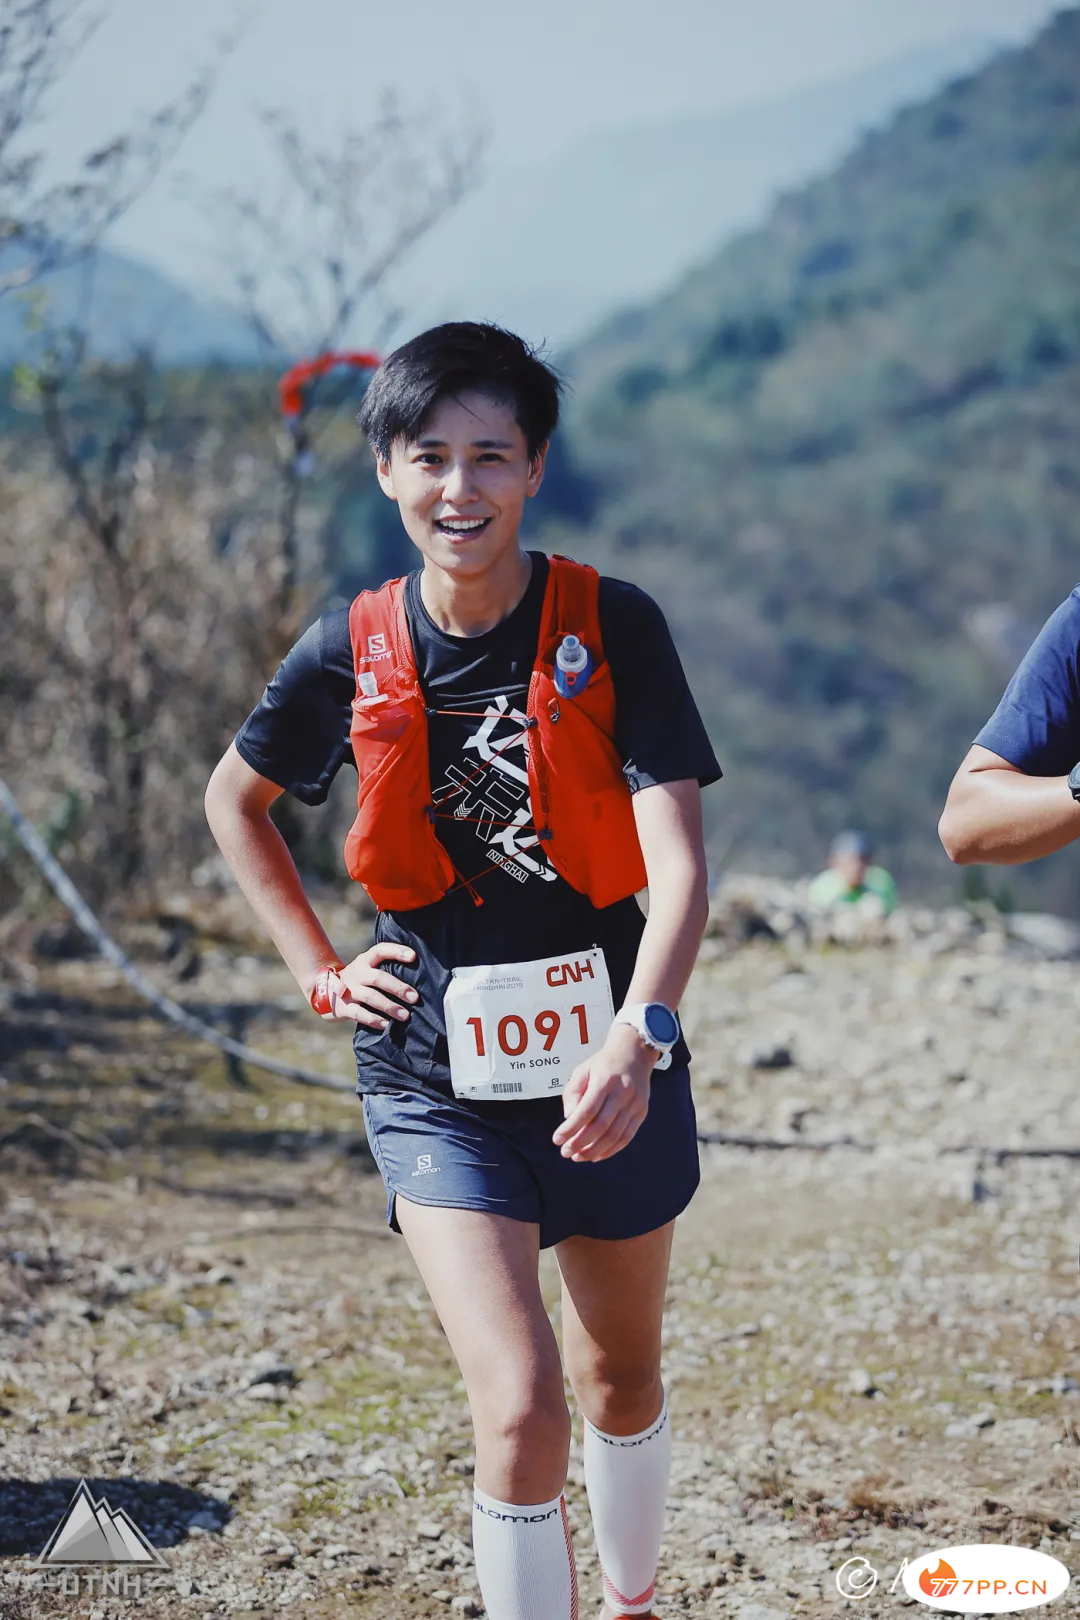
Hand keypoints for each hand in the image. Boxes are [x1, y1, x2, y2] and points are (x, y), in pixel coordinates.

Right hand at [308, 942, 417, 1029]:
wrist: (325, 991)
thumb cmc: (359, 981)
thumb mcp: (368, 969)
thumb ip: (385, 970)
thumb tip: (418, 977)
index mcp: (365, 961)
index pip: (381, 950)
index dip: (397, 951)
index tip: (413, 956)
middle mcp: (357, 973)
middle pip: (378, 977)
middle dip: (398, 987)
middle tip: (414, 997)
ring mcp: (348, 990)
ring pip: (370, 996)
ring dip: (389, 1006)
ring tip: (405, 1015)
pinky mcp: (343, 1006)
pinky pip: (359, 1013)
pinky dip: (374, 1019)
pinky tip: (387, 1025)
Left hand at [552, 1023, 656, 1162]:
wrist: (635, 1053)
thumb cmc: (604, 1064)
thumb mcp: (582, 1070)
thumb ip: (572, 1094)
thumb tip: (569, 1119)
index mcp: (605, 1081)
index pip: (586, 1110)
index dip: (571, 1128)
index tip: (557, 1139)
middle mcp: (623, 1093)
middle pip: (601, 1125)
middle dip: (580, 1143)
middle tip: (565, 1152)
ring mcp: (635, 1104)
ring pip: (615, 1135)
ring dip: (594, 1150)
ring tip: (578, 1157)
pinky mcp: (642, 1112)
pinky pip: (627, 1137)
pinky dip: (611, 1150)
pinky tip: (596, 1155)